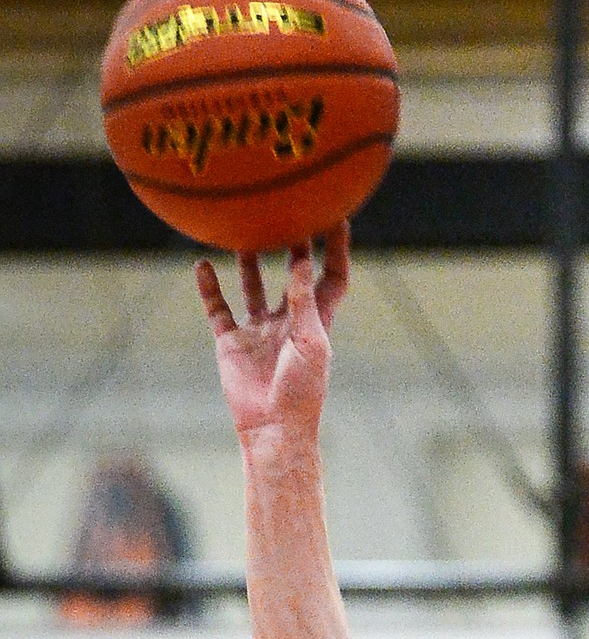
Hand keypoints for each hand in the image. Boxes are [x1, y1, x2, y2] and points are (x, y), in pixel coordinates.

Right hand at [195, 225, 349, 443]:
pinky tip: (202, 265)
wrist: (274, 428)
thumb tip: (303, 259)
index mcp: (316, 320)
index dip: (336, 248)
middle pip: (292, 274)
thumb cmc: (302, 392)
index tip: (336, 216)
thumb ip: (304, 302)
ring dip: (248, 260)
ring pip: (253, 285)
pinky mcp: (232, 342)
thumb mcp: (310, 343)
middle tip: (285, 209)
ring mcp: (259, 330)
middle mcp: (288, 320)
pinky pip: (218, 308)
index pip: (331, 276)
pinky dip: (209, 287)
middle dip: (291, 244)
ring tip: (241, 229)